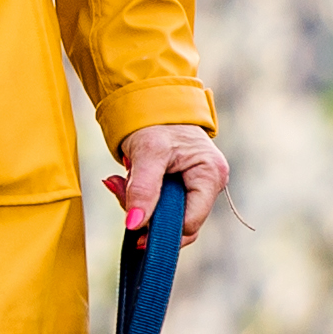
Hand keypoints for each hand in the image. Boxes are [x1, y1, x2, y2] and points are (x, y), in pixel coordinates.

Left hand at [107, 123, 228, 242]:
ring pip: (168, 217)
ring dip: (140, 205)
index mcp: (211, 176)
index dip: (162, 229)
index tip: (133, 225)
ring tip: (123, 180)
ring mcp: (199, 187)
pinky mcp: (184, 187)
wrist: (153, 103)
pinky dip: (142, 198)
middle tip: (122, 192)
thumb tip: (134, 225)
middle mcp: (211, 185)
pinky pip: (163, 206)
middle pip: (180, 224)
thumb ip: (142, 189)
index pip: (190, 224)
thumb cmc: (156, 123)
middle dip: (148, 216)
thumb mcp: (147, 153)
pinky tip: (128, 181)